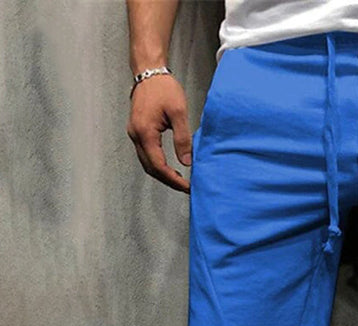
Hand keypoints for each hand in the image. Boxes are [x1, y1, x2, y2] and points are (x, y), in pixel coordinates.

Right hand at [126, 74, 191, 192]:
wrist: (149, 72)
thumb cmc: (164, 88)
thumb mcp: (179, 112)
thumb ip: (183, 139)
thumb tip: (187, 162)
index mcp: (145, 133)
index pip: (158, 166)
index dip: (174, 180)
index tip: (187, 186)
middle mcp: (136, 135)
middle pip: (150, 168)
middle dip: (168, 181)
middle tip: (186, 187)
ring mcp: (134, 133)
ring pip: (146, 163)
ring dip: (162, 174)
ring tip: (180, 180)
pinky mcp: (137, 131)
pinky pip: (146, 154)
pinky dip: (158, 165)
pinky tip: (170, 167)